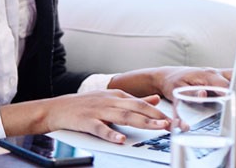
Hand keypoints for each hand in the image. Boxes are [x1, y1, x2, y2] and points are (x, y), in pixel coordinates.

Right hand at [0, 90, 170, 143]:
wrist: (57, 108)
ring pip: (124, 116)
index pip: (144, 105)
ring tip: (158, 128)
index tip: (177, 121)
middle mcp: (111, 101)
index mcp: (119, 96)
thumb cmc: (86, 105)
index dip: (162, 113)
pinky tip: (120, 140)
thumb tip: (155, 100)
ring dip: (143, 122)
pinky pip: (100, 128)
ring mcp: (99, 110)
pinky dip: (111, 133)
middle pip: (138, 109)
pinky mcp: (87, 121)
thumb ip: (135, 100)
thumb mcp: (112, 98)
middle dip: (158, 117)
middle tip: (174, 124)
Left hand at [154, 66, 232, 100]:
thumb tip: (204, 94)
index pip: (224, 85)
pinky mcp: (215, 77)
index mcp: (206, 75)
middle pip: (234, 78)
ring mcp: (216, 73)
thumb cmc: (172, 83)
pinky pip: (230, 78)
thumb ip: (191, 93)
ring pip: (234, 75)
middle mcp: (213, 72)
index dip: (231, 95)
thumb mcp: (178, 90)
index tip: (234, 103)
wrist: (166, 76)